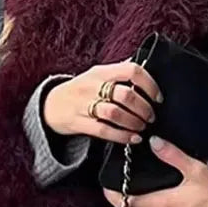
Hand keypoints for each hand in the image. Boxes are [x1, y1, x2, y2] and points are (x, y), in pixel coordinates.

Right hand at [43, 61, 161, 145]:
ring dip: (134, 122)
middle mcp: (93, 86)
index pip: (131, 70)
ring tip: (142, 127)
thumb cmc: (80, 89)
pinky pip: (103, 130)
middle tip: (151, 116)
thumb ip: (119, 72)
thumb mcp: (97, 75)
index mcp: (101, 71)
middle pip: (125, 95)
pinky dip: (122, 136)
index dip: (149, 84)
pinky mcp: (78, 122)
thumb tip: (146, 67)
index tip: (158, 97)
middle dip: (144, 108)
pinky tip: (133, 139)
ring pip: (115, 113)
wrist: (49, 105)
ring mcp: (84, 104)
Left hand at [103, 137, 207, 206]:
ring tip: (152, 185)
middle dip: (132, 197)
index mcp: (163, 205)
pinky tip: (176, 198)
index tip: (106, 185)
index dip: (113, 195)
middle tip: (128, 180)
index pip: (126, 204)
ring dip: (150, 203)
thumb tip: (154, 142)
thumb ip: (173, 155)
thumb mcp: (197, 170)